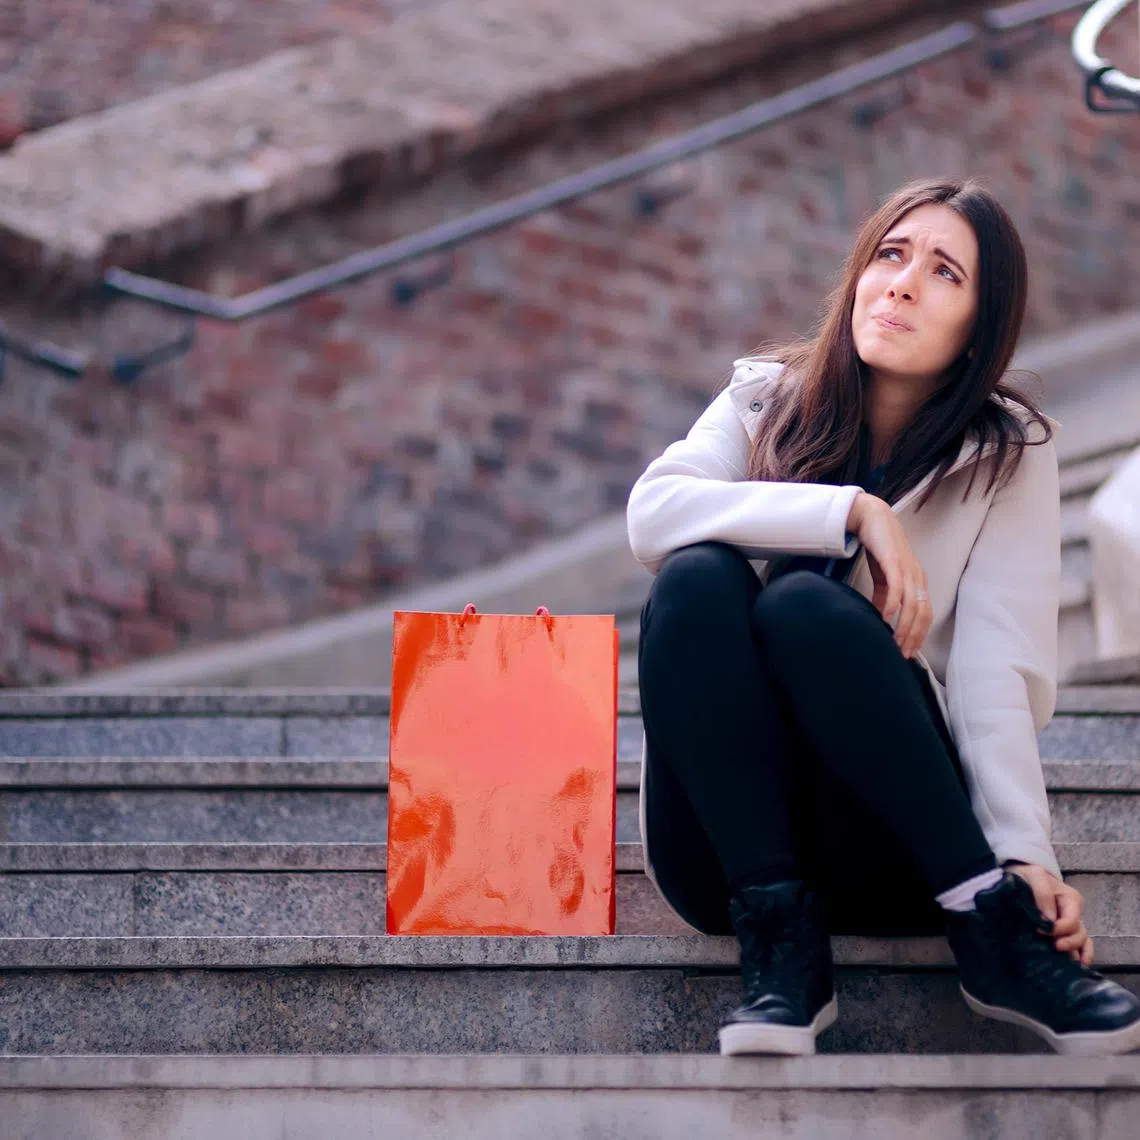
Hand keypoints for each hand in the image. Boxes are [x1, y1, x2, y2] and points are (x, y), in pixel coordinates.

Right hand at [846, 491, 931, 659]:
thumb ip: (885, 595)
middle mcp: (917, 577)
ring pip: (912, 604)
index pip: (925, 614)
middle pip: (923, 613)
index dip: (919, 634)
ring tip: (895, 641)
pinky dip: (893, 604)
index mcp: (917, 581)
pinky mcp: (893, 561)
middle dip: (914, 636)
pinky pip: (897, 586)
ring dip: (905, 626)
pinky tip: (885, 617)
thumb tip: (884, 616)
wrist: (872, 517)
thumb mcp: (884, 576)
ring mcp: (907, 569)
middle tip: (903, 654)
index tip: (909, 652)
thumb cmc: (879, 547)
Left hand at [1006, 862, 1093, 965]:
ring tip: (1067, 962)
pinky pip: (1081, 946)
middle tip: (1055, 947)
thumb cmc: (1028, 876)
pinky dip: (1083, 955)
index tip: (1040, 930)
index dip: (1059, 928)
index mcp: (1070, 899)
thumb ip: (1043, 894)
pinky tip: (1079, 965)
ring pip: (1081, 941)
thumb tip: (1049, 920)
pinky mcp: (1063, 932)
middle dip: (1069, 943)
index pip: (1071, 920)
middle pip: (1079, 933)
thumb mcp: (1035, 876)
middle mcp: (1073, 913)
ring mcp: (1070, 924)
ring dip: (1075, 951)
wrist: (1019, 878)